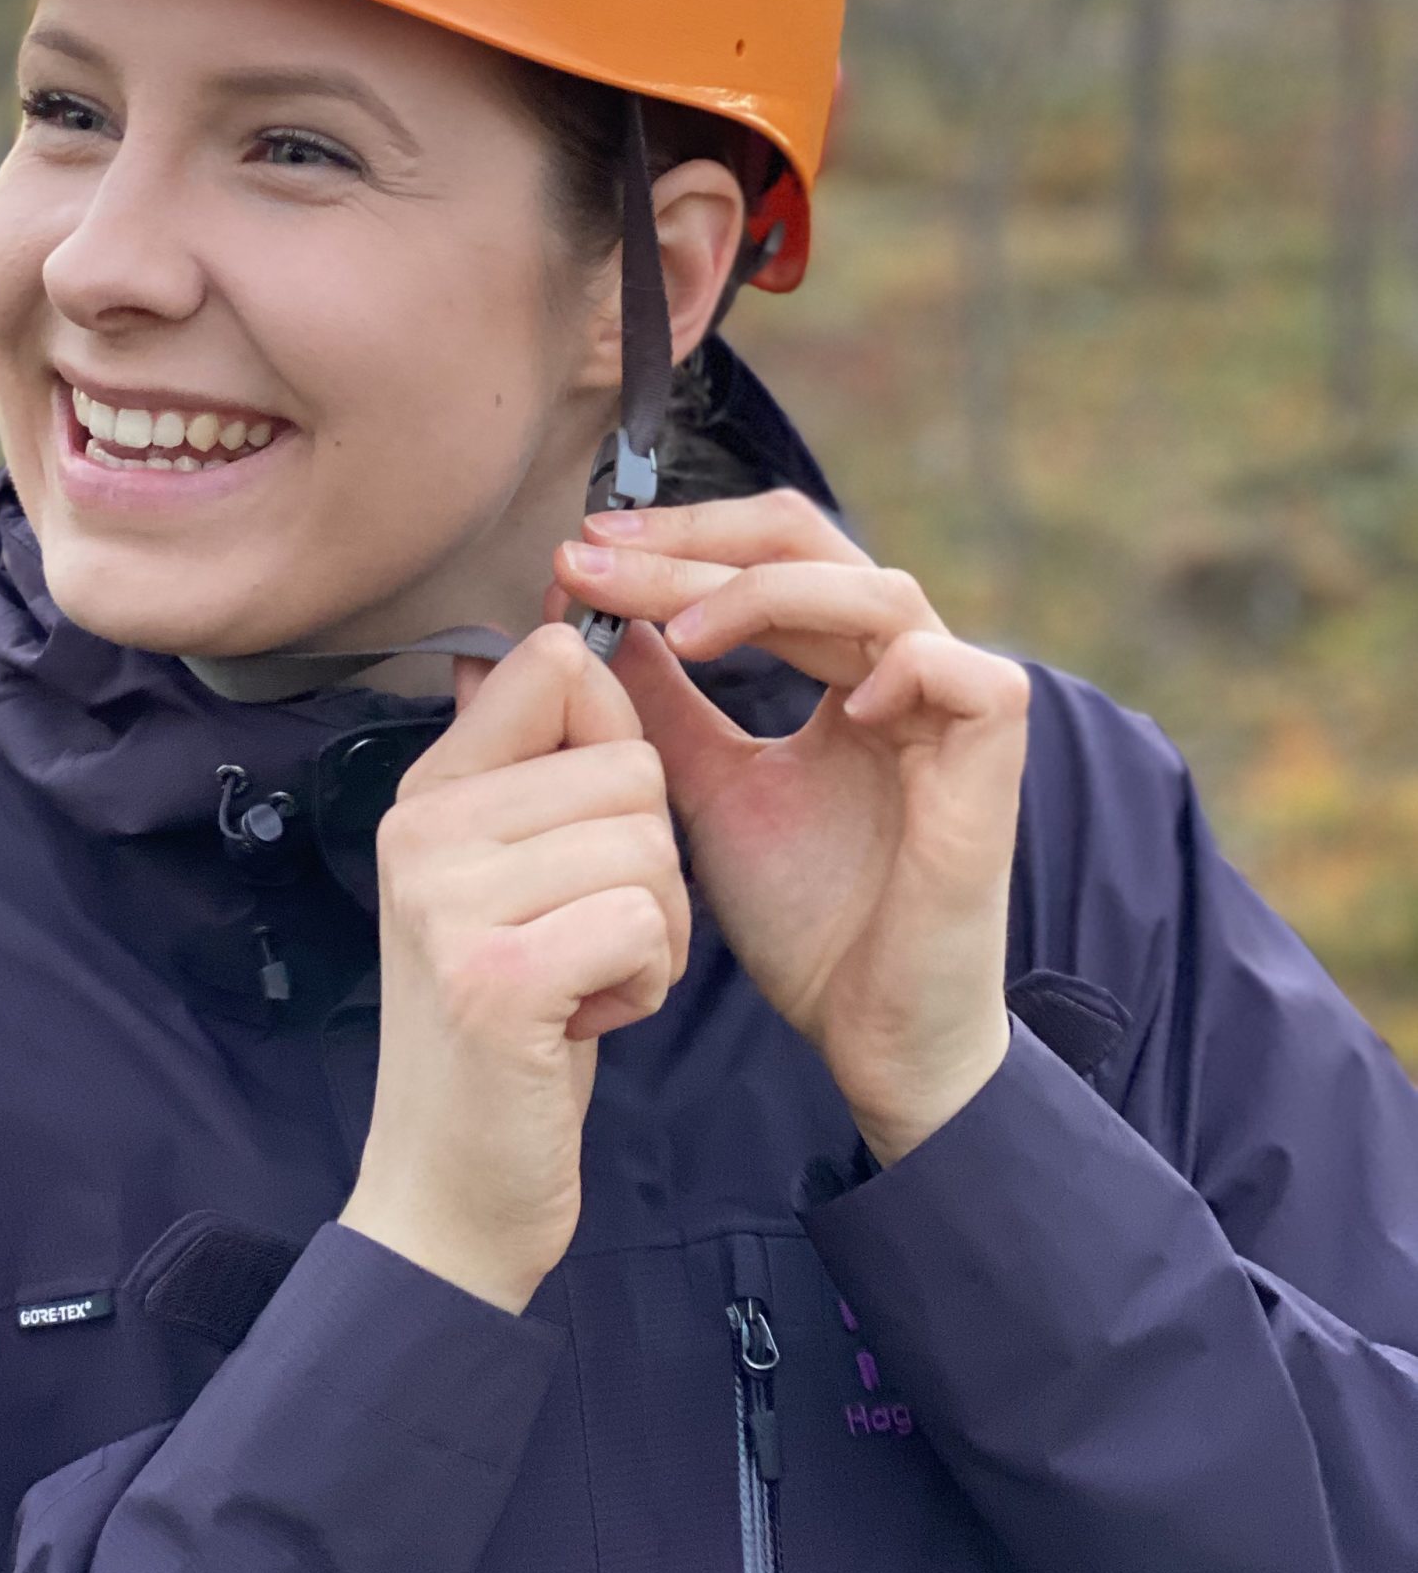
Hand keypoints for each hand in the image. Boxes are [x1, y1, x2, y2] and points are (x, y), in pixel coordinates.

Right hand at [338, 623, 688, 1312]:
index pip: (557, 662)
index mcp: (427, 790)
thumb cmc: (507, 1027)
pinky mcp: (495, 978)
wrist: (451, 1193)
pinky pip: (644, 922)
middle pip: (631, 765)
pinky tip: (588, 1021)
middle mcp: (421, 828)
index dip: (620, 734)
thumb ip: (526, 764)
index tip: (599, 825)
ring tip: (585, 980)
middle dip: (653, 861)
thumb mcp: (502, 878)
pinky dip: (647, 982)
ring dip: (656, 929)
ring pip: (648, 844)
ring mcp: (447, 901)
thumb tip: (556, 632)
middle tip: (589, 937)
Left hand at [552, 491, 1027, 1165]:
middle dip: (697, 542)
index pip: (761, 553)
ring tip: (685, 632)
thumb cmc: (802, 915)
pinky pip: (972, 679)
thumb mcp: (703, 786)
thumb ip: (657, 703)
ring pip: (881, 590)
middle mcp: (897, 663)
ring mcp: (954, 707)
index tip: (576, 552)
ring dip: (774, 595)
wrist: (871, 1032)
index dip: (675, 540)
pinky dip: (906, 669)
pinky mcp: (996, 765)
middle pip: (809, 544)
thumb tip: (587, 623)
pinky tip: (838, 701)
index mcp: (837, 662)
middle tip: (598, 554)